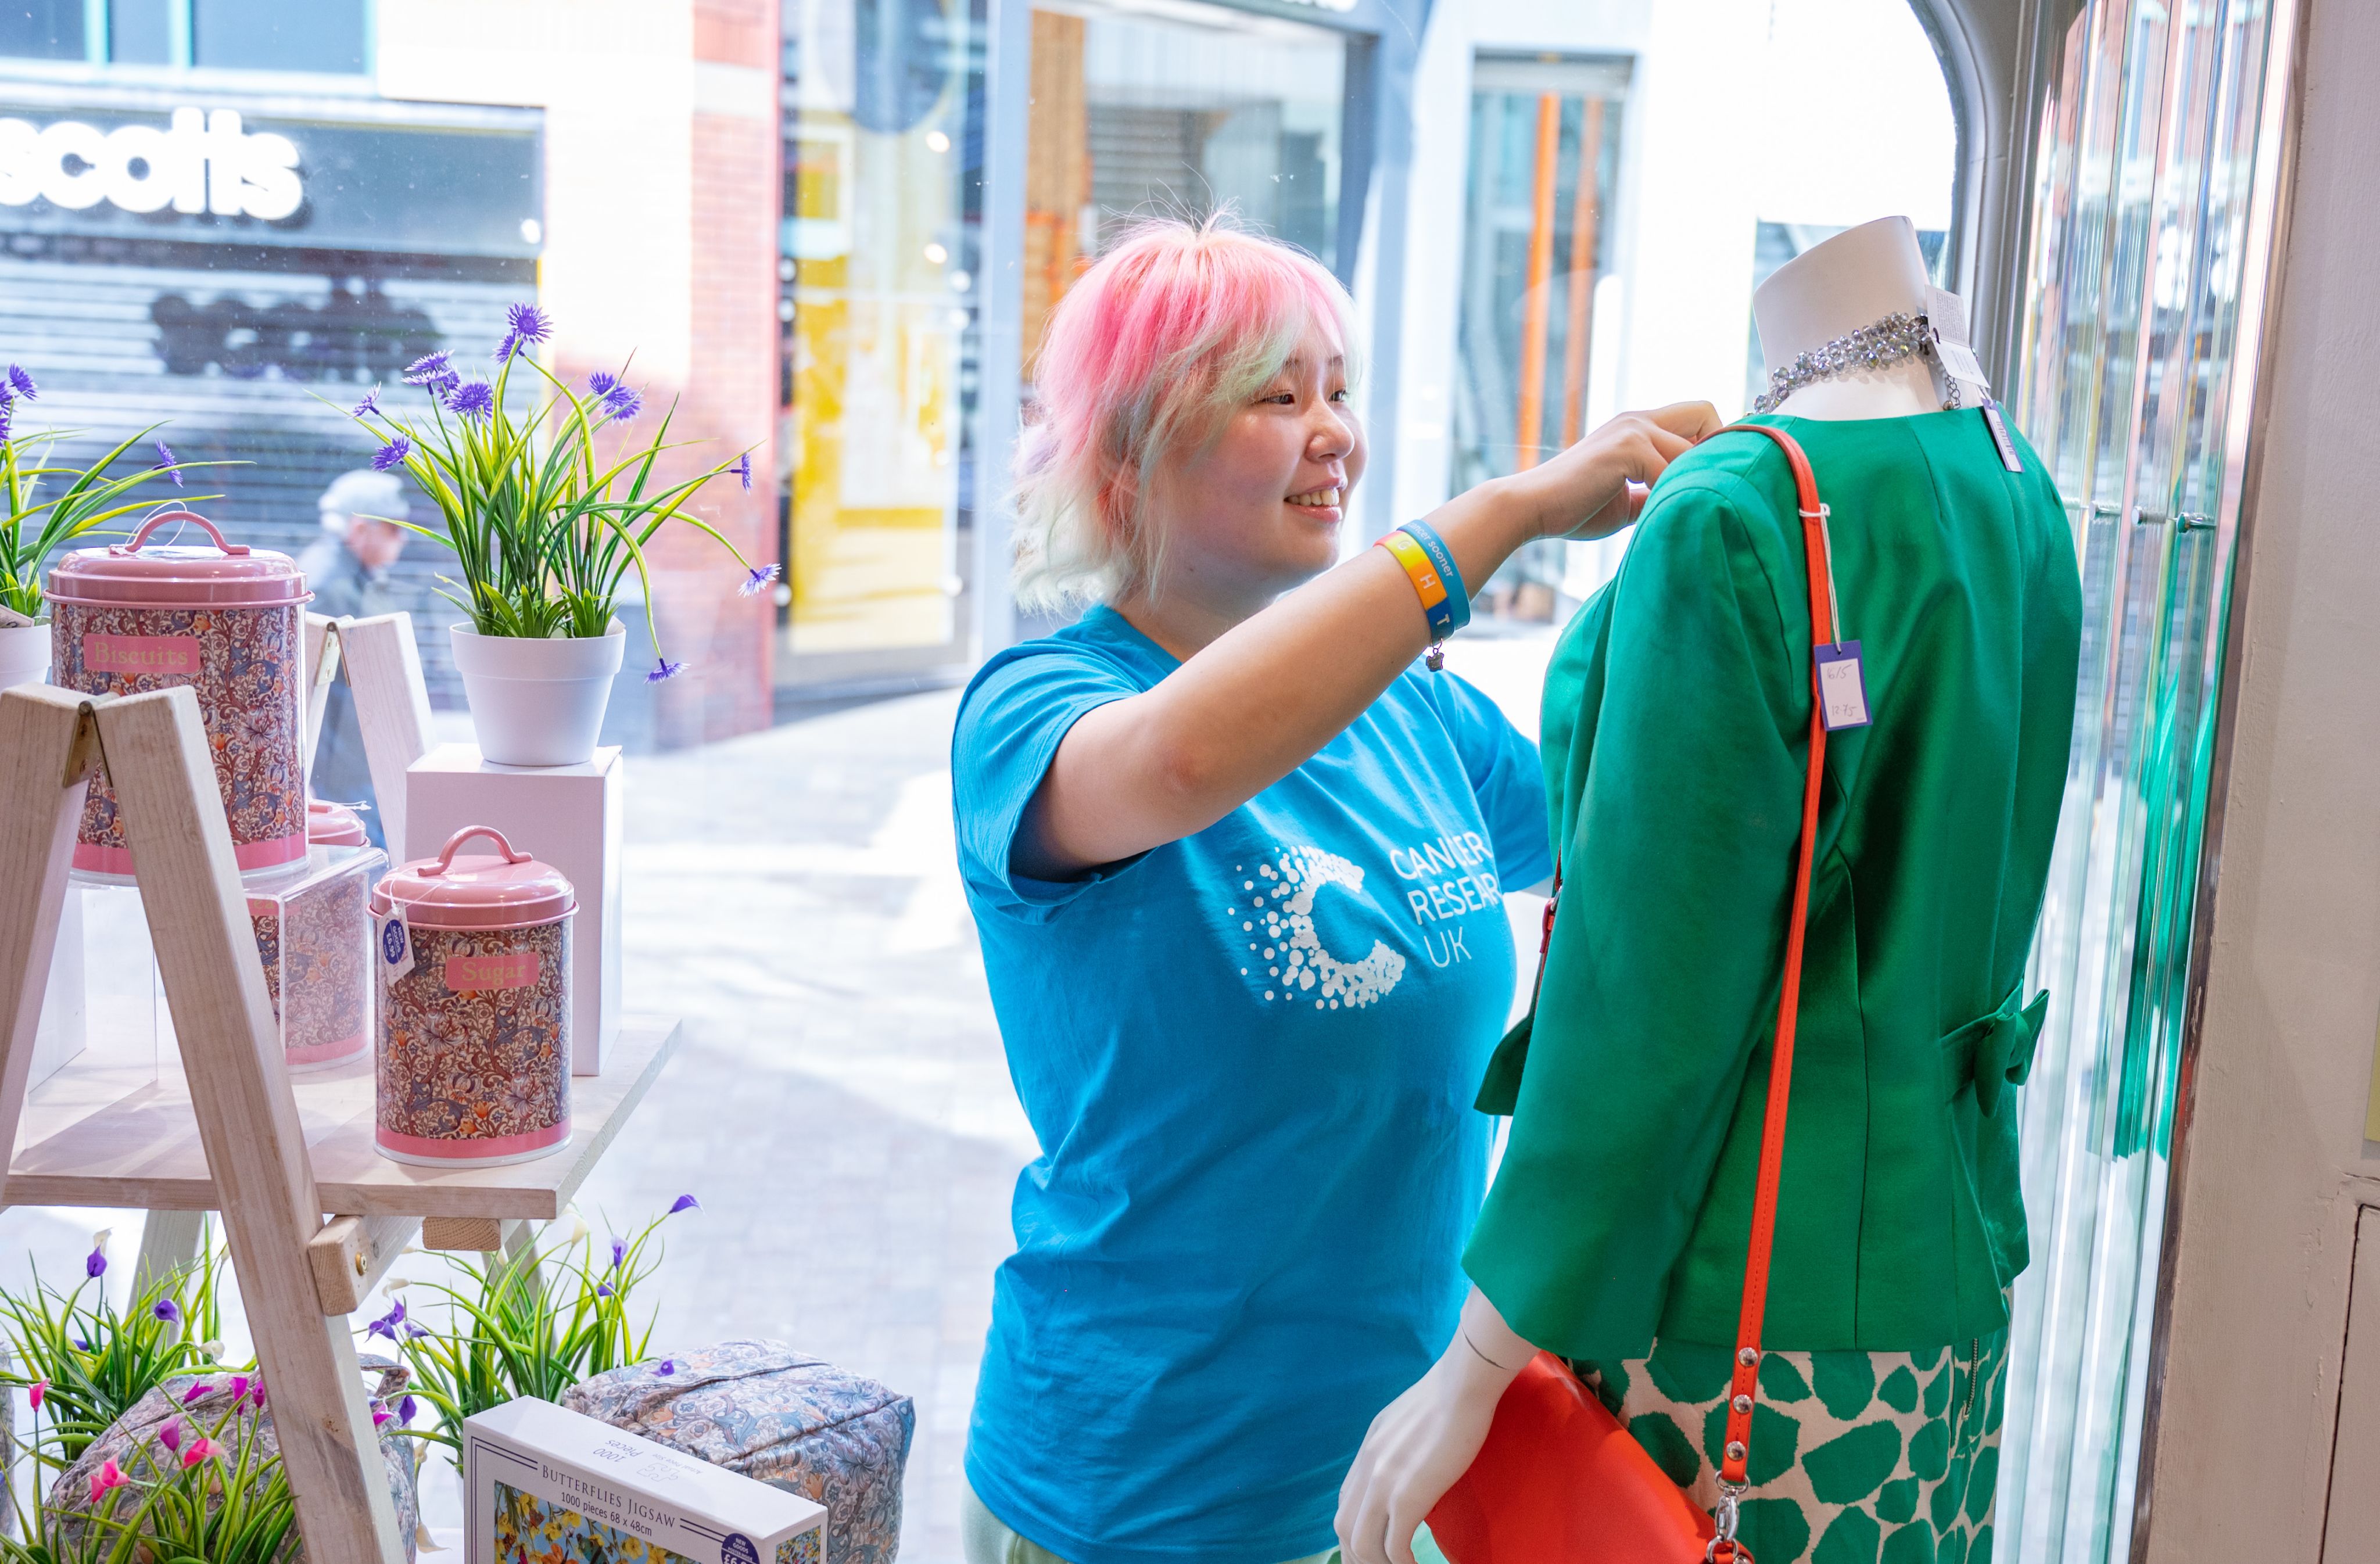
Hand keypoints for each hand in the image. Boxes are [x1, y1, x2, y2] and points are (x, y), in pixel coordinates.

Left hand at [1336, 1294, 1535, 1563]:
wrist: (1462, 1384)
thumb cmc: (1450, 1397)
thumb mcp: (1410, 1421)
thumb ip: (1400, 1447)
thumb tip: (1409, 1468)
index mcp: (1369, 1449)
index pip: (1345, 1501)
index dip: (1352, 1531)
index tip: (1366, 1549)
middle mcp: (1368, 1466)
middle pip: (1344, 1527)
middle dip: (1357, 1556)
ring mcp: (1383, 1482)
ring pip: (1361, 1542)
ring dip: (1376, 1563)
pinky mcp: (1406, 1496)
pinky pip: (1394, 1546)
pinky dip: (1402, 1563)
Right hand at [1509, 401, 1722, 540]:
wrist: (1531, 508)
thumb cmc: (1573, 508)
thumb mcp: (1625, 499)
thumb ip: (1654, 492)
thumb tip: (1685, 504)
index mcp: (1637, 426)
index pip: (1696, 418)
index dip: (1709, 445)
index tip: (1706, 478)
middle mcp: (1638, 419)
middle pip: (1704, 411)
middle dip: (1716, 448)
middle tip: (1704, 487)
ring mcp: (1632, 430)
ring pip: (1693, 447)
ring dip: (1696, 480)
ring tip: (1685, 509)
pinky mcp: (1626, 449)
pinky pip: (1671, 472)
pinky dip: (1672, 497)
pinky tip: (1660, 516)